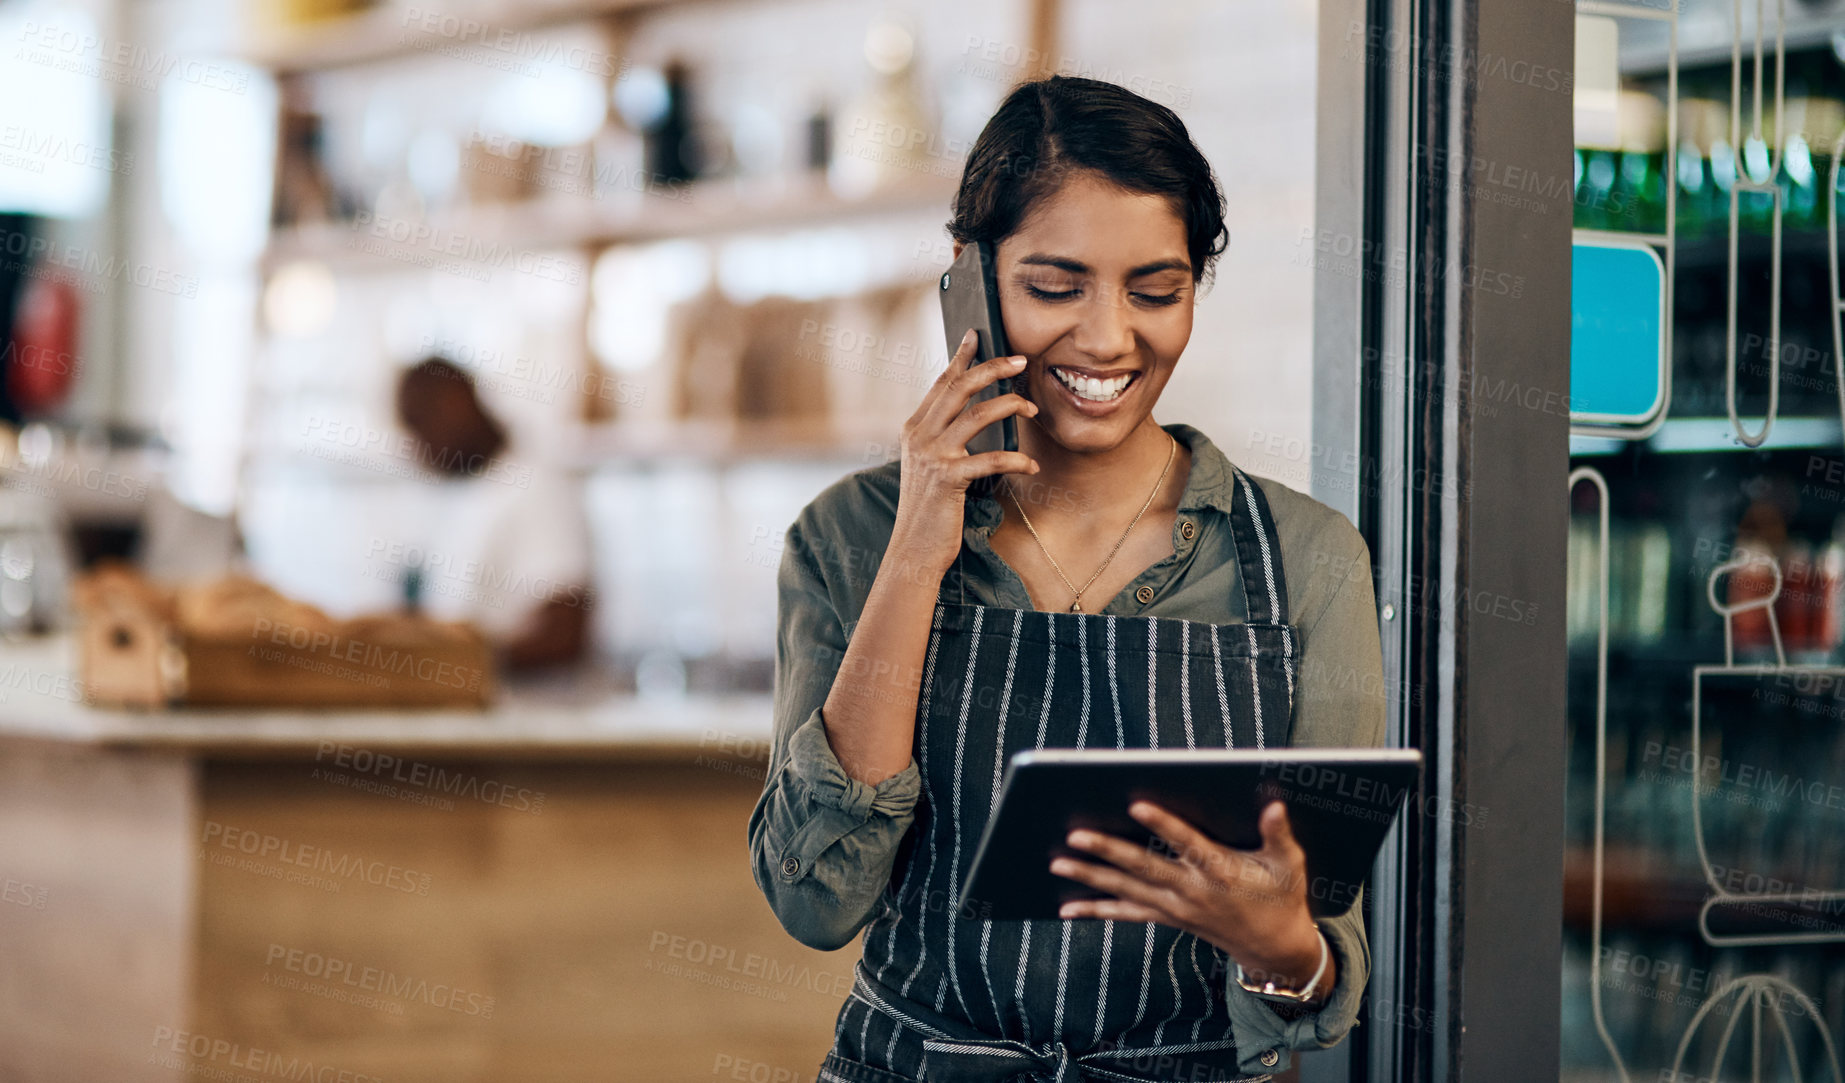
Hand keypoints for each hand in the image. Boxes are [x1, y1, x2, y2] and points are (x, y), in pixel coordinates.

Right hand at [891, 328, 1039, 575]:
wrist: (913, 549)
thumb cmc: (929, 509)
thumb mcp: (930, 467)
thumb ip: (944, 439)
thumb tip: (975, 415)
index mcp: (914, 429)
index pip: (941, 383)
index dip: (961, 357)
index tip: (977, 335)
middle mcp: (919, 436)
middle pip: (959, 388)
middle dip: (992, 369)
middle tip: (1021, 361)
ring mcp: (931, 456)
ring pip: (977, 415)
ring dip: (1011, 407)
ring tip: (1033, 410)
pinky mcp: (948, 479)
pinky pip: (990, 459)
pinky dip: (1016, 460)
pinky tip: (1031, 465)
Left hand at [1048, 800, 1332, 1000]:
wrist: (1273, 948)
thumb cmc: (1282, 896)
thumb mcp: (1290, 864)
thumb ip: (1279, 834)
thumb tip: (1274, 804)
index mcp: (1222, 871)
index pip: (1188, 844)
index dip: (1163, 825)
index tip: (1136, 805)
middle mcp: (1194, 891)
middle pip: (1145, 867)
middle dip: (1108, 850)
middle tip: (1075, 834)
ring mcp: (1177, 907)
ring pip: (1127, 890)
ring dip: (1091, 877)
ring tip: (1056, 864)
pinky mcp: (1168, 916)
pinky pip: (1127, 913)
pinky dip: (1096, 909)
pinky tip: (1066, 907)